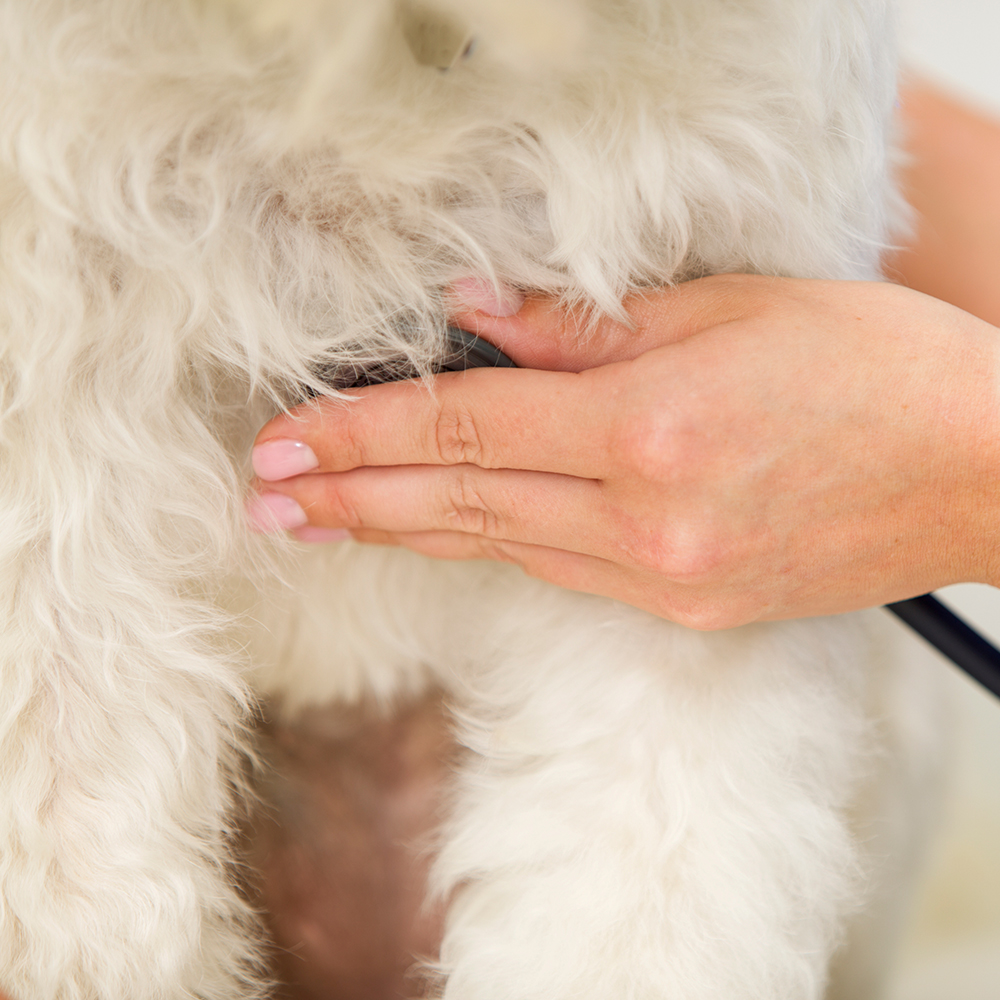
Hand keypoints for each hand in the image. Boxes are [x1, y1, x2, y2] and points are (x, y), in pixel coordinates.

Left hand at [249, 275, 999, 627]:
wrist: (979, 471)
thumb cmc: (874, 367)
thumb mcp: (732, 310)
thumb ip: (587, 325)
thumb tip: (473, 317)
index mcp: (650, 428)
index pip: (465, 427)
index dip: (363, 431)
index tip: (288, 442)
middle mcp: (643, 519)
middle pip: (462, 501)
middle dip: (352, 498)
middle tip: (268, 499)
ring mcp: (662, 578)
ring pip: (500, 546)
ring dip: (403, 532)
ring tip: (323, 524)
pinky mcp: (685, 608)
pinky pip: (560, 570)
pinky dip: (489, 546)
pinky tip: (440, 535)